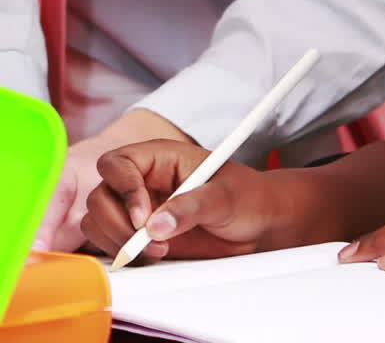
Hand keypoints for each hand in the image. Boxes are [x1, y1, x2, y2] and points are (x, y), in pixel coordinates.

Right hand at [82, 139, 285, 260]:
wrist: (256, 224)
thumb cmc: (245, 197)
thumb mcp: (224, 197)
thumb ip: (191, 207)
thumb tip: (156, 225)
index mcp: (160, 158)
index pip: (118, 163)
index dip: (124, 190)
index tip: (144, 218)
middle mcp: (142, 182)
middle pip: (100, 196)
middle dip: (117, 223)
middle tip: (148, 243)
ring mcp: (137, 210)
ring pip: (97, 220)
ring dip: (117, 241)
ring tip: (157, 251)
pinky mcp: (138, 236)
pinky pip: (109, 243)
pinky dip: (119, 254)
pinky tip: (149, 258)